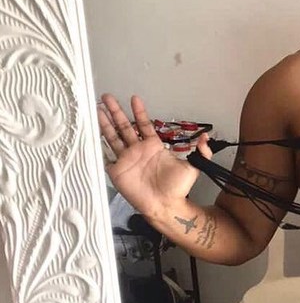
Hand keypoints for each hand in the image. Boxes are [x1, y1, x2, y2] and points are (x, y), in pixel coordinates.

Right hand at [98, 93, 209, 216]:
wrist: (165, 205)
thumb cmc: (177, 188)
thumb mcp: (193, 167)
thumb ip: (201, 152)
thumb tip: (206, 138)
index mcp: (153, 146)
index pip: (143, 125)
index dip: (139, 112)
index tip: (134, 98)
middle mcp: (137, 150)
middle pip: (124, 127)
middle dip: (116, 112)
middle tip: (107, 97)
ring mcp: (126, 159)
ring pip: (113, 137)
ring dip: (105, 124)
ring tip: (97, 109)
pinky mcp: (117, 171)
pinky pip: (105, 156)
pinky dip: (97, 146)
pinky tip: (90, 134)